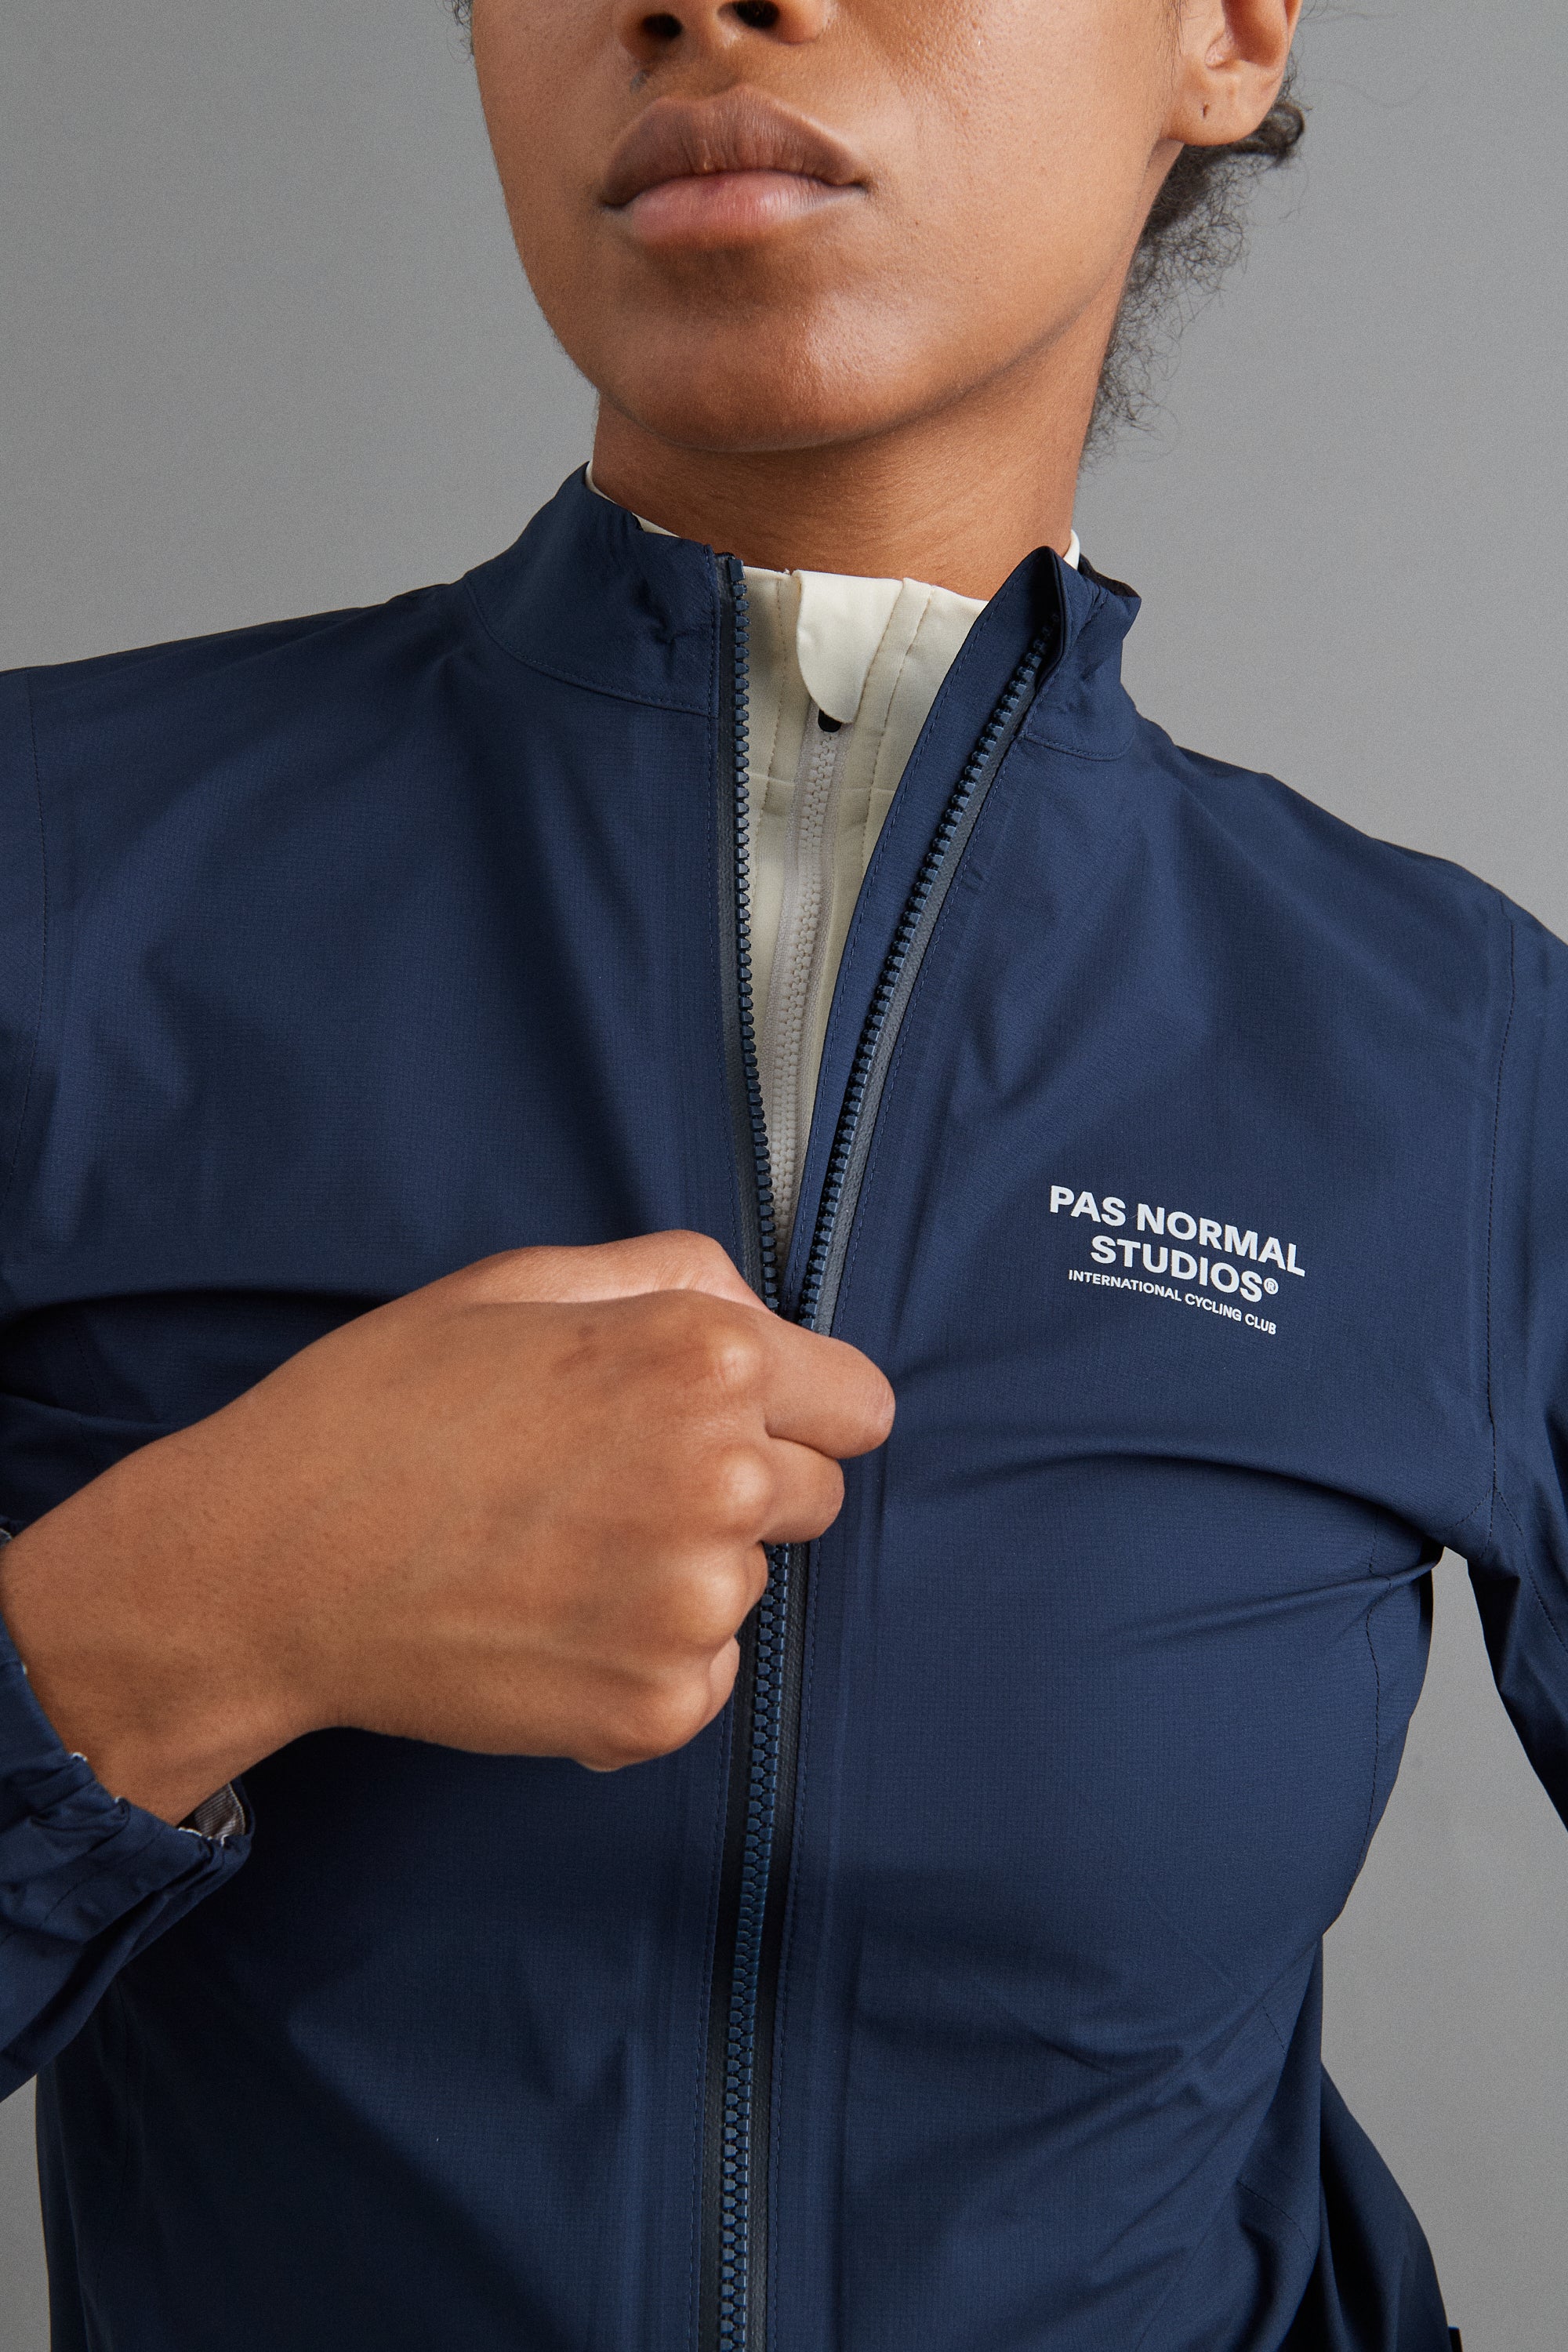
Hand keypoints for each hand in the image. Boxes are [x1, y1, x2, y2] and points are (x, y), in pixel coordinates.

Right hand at [0, 1233, 893, 1819]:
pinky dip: (641, 1664)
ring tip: (552, 1553)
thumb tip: (763, 1316)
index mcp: (706, 1358)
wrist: (269, 1566)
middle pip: (811, 1496)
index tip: (737, 1423)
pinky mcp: (658, 1707)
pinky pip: (699, 1679)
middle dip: (737, 1488)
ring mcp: (695, 1604)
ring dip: (677, 1577)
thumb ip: (674, 1277)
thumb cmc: (382, 1409)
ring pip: (745, 1588)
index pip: (857, 1404)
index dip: (794, 1409)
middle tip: (605, 1486)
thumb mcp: (527, 1283)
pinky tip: (548, 1624)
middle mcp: (726, 1478)